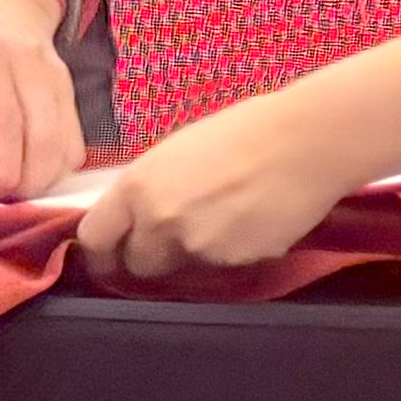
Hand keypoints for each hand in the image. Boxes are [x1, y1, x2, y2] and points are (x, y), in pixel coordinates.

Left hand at [0, 0, 87, 201]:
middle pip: (44, 136)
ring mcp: (56, 77)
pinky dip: (60, 165)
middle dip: (30, 180)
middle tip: (5, 199)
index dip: (5, 163)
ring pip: (67, 141)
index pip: (6, 120)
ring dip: (47, 178)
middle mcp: (29, 67)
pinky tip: (36, 172)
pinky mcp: (71, 89)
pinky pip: (76, 138)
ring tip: (18, 189)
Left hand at [74, 95, 369, 280]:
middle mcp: (160, 223)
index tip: (109, 252)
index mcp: (138, 188)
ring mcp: (199, 248)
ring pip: (180, 268)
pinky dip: (228, 253)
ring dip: (190, 254)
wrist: (305, 143)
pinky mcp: (235, 264)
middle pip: (136, 264)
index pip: (95, 239)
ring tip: (221, 218)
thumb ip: (146, 190)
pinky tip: (249, 223)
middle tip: (172, 236)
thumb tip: (131, 216)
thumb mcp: (174, 153)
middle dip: (148, 256)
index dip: (101, 248)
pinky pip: (220, 267)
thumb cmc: (242, 132)